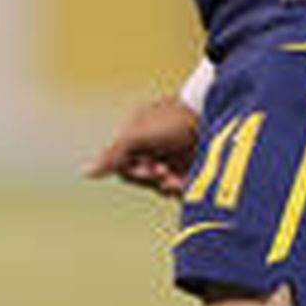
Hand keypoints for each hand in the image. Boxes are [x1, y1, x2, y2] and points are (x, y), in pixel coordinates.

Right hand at [86, 96, 200, 199]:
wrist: (220, 117)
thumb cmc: (175, 121)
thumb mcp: (139, 136)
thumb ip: (113, 155)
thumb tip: (85, 172)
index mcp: (137, 132)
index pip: (122, 163)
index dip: (132, 171)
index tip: (146, 169)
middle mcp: (153, 144)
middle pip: (141, 176)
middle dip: (150, 179)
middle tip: (164, 172)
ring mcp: (174, 154)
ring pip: (160, 184)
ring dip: (167, 186)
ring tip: (178, 180)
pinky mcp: (193, 165)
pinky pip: (180, 185)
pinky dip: (181, 188)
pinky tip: (187, 183)